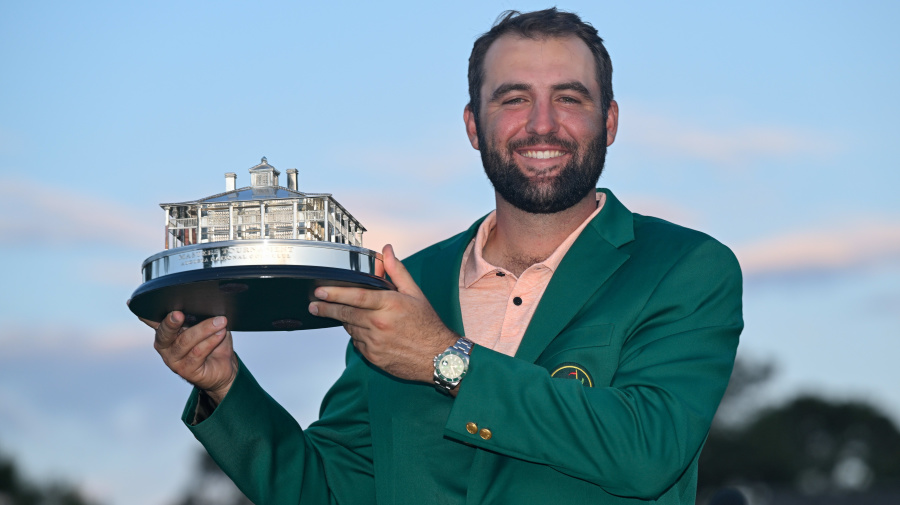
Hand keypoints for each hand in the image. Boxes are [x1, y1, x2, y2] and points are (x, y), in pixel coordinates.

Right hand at [138, 310, 237, 404]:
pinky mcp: (186, 370)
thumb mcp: (205, 324)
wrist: (225, 367)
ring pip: (185, 341)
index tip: (133, 303)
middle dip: (171, 322)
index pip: (152, 319)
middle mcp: (165, 345)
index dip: (144, 313)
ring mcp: (173, 359)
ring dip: (204, 329)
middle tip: (179, 314)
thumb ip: (197, 314)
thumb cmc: (213, 341)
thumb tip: (201, 301)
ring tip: (220, 321)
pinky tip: (220, 333)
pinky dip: (211, 341)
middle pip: (164, 332)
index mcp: (166, 330)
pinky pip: (198, 353)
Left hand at [308, 244, 457, 383]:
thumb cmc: (428, 325)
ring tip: (342, 313)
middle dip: (327, 308)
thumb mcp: (415, 293)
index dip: (335, 293)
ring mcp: (375, 343)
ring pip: (350, 328)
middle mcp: (380, 324)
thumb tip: (386, 251)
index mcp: (390, 305)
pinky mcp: (374, 357)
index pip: (356, 296)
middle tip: (315, 304)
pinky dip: (357, 335)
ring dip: (345, 320)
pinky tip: (364, 329)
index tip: (320, 291)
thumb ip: (397, 271)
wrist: (438, 357)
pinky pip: (357, 343)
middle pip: (346, 313)